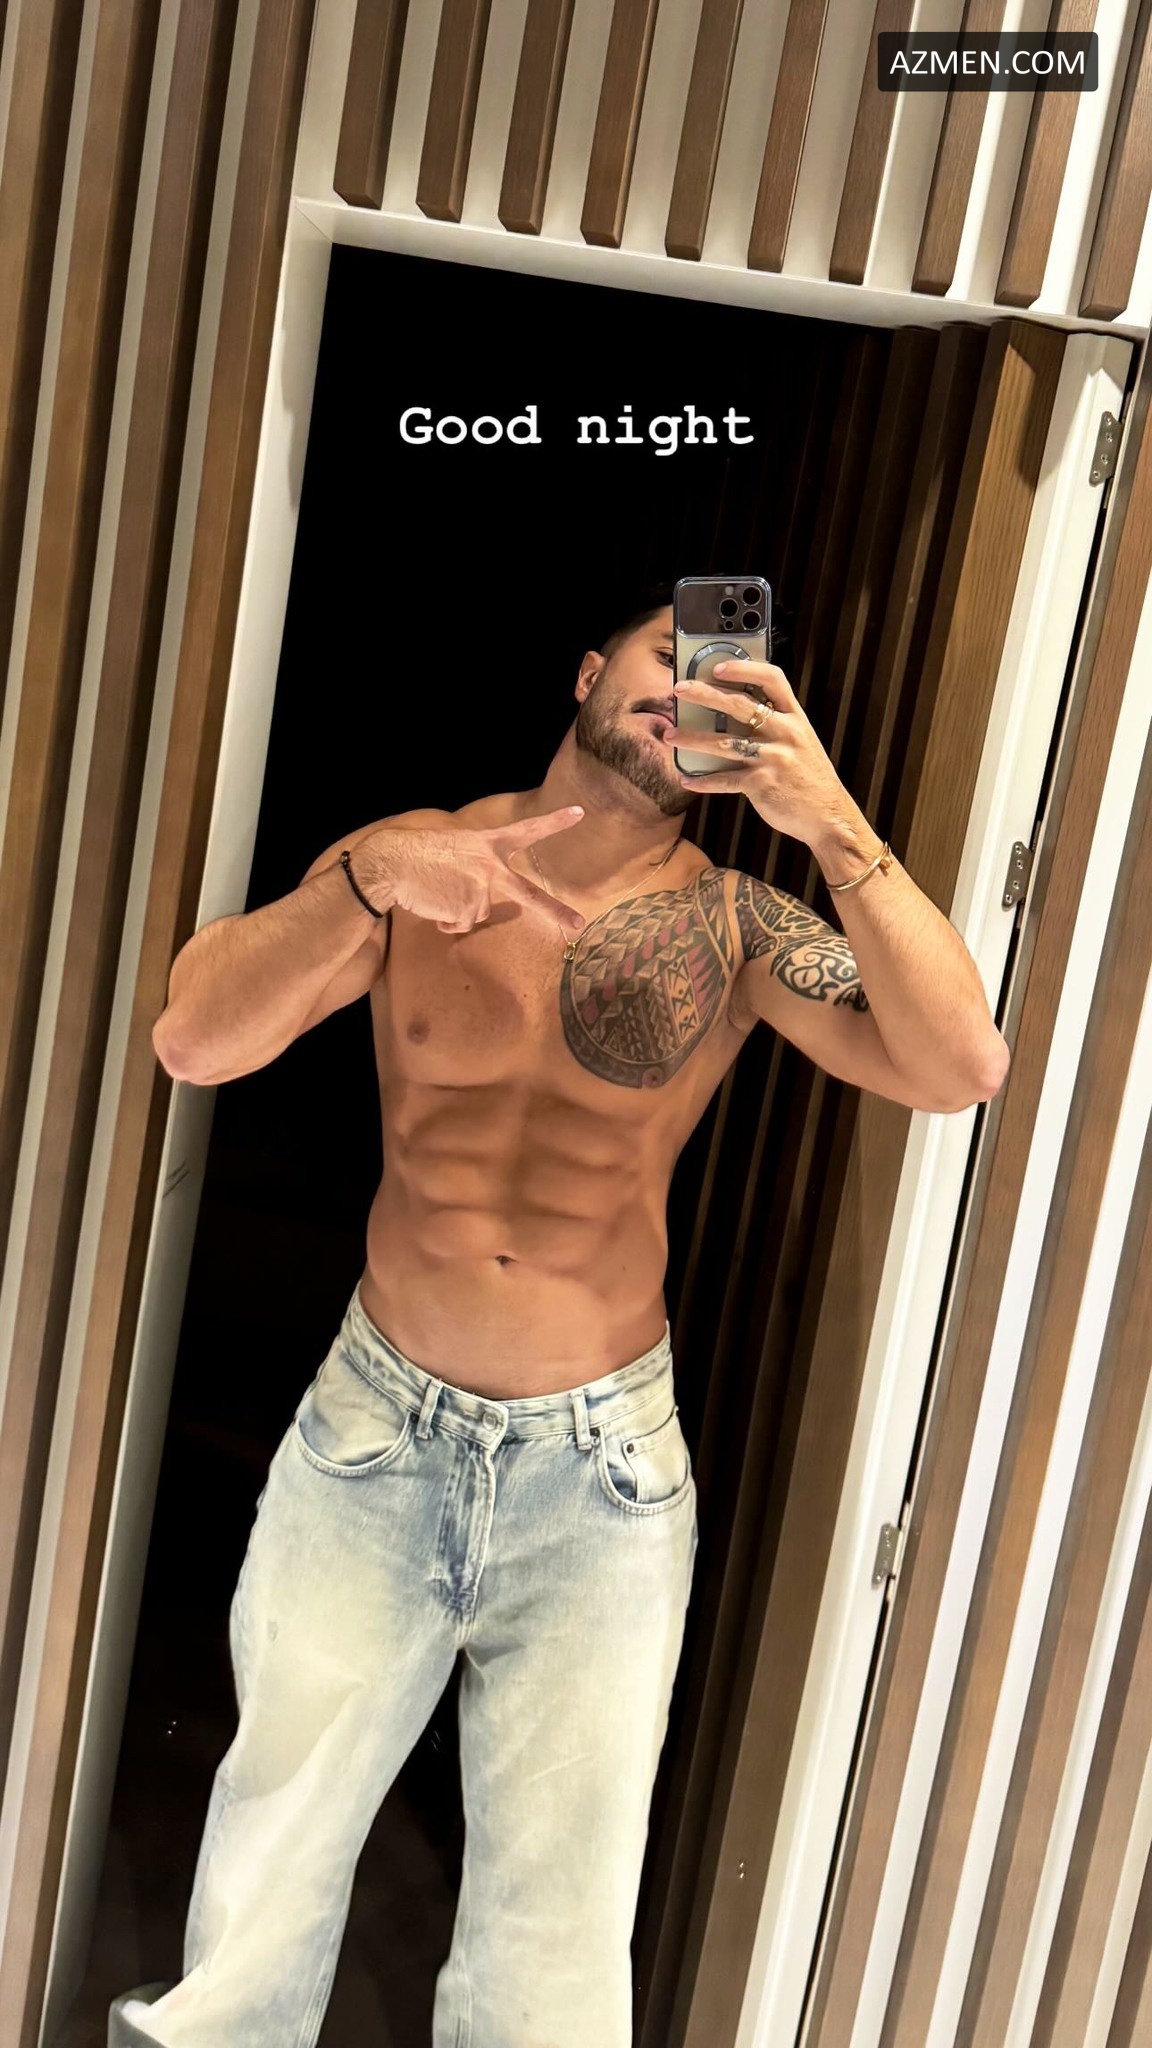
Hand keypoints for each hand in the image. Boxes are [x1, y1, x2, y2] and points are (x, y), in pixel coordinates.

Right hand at [356, 809, 586, 936]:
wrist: (393, 864)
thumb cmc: (419, 854)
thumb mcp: (455, 847)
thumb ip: (476, 866)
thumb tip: (477, 904)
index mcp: (487, 843)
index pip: (526, 830)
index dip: (553, 822)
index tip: (579, 812)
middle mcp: (490, 867)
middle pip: (528, 895)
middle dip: (556, 911)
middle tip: (580, 924)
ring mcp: (481, 890)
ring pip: (476, 913)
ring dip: (456, 909)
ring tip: (437, 890)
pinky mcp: (467, 910)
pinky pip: (460, 925)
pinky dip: (445, 921)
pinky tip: (432, 902)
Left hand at [665, 662, 857, 850]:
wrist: (828, 815)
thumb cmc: (809, 777)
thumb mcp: (801, 742)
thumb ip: (776, 724)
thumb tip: (735, 710)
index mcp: (795, 718)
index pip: (772, 679)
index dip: (744, 668)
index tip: (718, 666)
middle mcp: (785, 733)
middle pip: (739, 705)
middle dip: (704, 694)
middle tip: (678, 690)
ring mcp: (772, 759)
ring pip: (723, 743)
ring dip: (692, 738)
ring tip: (669, 735)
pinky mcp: (761, 784)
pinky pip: (724, 779)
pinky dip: (702, 780)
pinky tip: (686, 778)